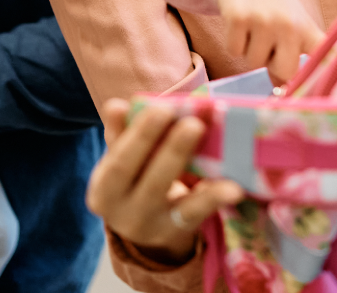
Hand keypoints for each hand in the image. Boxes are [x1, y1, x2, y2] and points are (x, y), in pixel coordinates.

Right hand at [87, 97, 243, 266]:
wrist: (147, 230)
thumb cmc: (136, 182)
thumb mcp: (123, 162)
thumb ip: (121, 133)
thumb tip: (117, 105)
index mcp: (104, 189)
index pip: (118, 161)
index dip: (137, 135)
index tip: (160, 108)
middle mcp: (121, 211)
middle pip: (143, 177)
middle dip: (162, 144)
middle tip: (190, 119)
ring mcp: (149, 225)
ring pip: (164, 191)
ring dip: (182, 159)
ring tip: (201, 133)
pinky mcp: (176, 231)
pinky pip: (195, 213)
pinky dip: (213, 197)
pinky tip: (232, 186)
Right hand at [213, 0, 321, 88]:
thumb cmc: (272, 5)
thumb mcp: (292, 25)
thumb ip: (292, 57)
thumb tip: (282, 91)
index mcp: (307, 28)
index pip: (323, 54)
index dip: (325, 73)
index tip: (324, 85)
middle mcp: (289, 24)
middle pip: (284, 71)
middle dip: (273, 65)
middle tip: (270, 46)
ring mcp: (264, 21)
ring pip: (253, 63)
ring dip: (250, 51)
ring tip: (254, 29)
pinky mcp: (239, 18)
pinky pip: (234, 51)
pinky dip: (234, 43)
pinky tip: (240, 25)